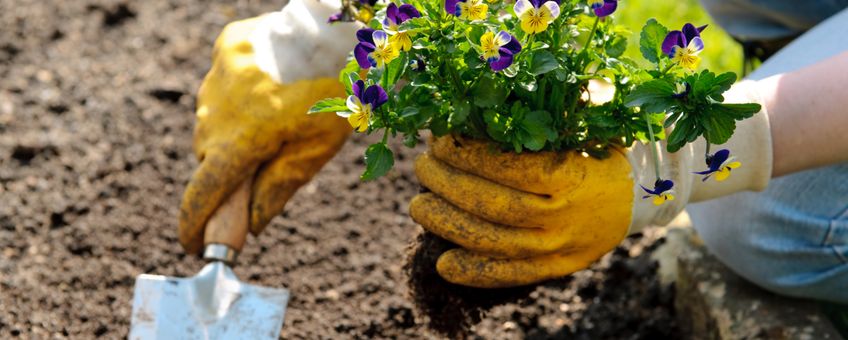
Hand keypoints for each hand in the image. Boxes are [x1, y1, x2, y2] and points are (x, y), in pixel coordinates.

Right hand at [179, 1, 357, 253]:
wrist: (336, 32)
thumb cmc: (335, 95)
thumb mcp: (314, 151)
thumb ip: (276, 189)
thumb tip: (252, 226)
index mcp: (240, 142)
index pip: (203, 194)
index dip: (194, 225)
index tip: (193, 243)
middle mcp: (216, 112)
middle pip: (210, 157)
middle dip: (228, 168)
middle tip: (260, 162)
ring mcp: (216, 78)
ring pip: (213, 120)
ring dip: (233, 130)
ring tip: (273, 116)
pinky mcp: (224, 50)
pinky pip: (222, 84)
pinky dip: (239, 94)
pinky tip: (268, 86)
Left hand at [410, 82, 772, 287]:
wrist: (639, 197)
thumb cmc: (599, 151)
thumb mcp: (581, 126)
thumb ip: (544, 114)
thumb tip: (486, 96)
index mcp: (571, 174)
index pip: (508, 167)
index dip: (467, 155)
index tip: (440, 141)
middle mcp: (564, 214)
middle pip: (493, 205)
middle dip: (447, 185)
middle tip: (421, 168)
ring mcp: (559, 246)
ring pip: (494, 241)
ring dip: (447, 225)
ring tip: (418, 205)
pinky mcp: (556, 267)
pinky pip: (511, 275)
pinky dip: (474, 273)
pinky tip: (443, 264)